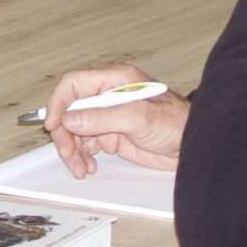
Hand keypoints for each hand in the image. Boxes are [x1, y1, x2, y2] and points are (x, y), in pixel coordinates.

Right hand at [43, 62, 187, 179]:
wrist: (192, 146)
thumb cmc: (176, 123)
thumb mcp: (138, 118)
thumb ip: (102, 117)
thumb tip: (70, 119)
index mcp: (113, 80)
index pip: (74, 84)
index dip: (59, 102)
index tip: (54, 124)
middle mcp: (108, 96)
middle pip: (71, 110)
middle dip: (65, 133)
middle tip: (68, 153)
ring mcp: (109, 117)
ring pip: (76, 130)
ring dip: (73, 149)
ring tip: (80, 167)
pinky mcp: (112, 136)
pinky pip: (87, 144)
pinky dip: (83, 156)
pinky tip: (89, 166)